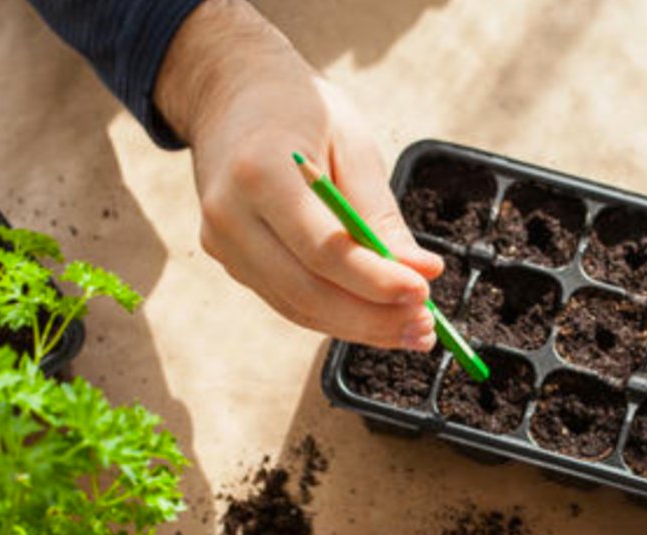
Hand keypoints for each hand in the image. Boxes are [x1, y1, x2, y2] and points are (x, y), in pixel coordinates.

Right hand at [156, 0, 442, 349]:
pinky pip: (287, 300)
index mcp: (260, 172)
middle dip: (372, 317)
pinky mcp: (228, 258)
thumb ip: (380, 213)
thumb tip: (421, 271)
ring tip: (410, 329)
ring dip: (359, 325)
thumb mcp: (351, 142)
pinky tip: (375, 318)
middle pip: (308, 291)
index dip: (376, 281)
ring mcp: (222, 242)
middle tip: (424, 326)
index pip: (323, 250)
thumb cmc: (300, 108)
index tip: (423, 293)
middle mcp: (229, 214)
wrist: (231, 92)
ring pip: (298, 306)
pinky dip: (334, 315)